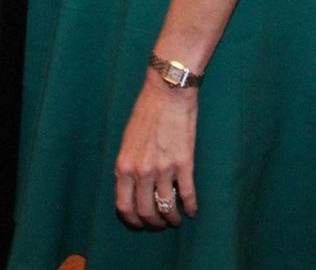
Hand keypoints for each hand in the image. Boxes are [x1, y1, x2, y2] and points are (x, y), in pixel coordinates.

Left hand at [114, 74, 197, 228]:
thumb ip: (128, 165)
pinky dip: (190, 207)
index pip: (124, 206)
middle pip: (146, 212)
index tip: (141, 224)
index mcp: (124, 165)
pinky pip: (187, 196)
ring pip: (167, 208)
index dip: (133, 220)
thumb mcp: (127, 140)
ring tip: (176, 219)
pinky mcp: (184, 164)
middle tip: (160, 223)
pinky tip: (191, 211)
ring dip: (172, 218)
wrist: (167, 91)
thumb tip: (131, 188)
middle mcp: (142, 171)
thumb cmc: (145, 112)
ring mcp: (163, 169)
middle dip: (154, 223)